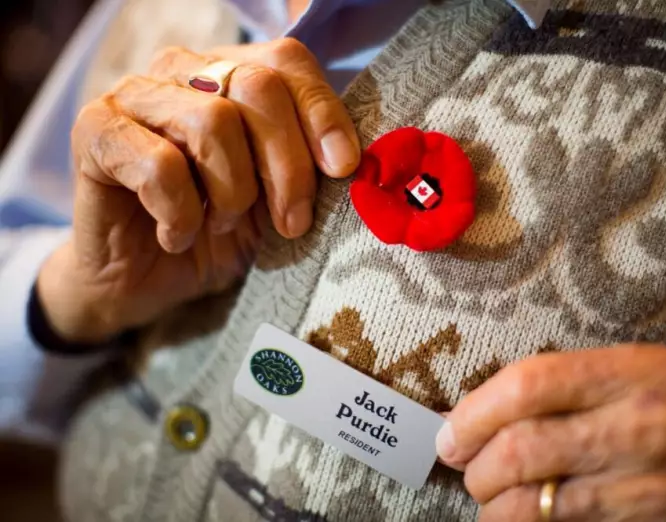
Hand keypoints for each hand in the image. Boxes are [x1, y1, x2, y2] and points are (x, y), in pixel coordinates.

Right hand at [38, 39, 359, 342]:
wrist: (143, 280)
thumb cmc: (215, 233)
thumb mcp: (276, 202)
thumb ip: (308, 169)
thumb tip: (354, 160)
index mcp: (230, 74)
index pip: (288, 62)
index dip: (322, 112)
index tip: (343, 168)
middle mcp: (182, 70)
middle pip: (257, 88)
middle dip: (287, 167)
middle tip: (291, 223)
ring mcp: (134, 95)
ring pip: (212, 122)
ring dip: (231, 192)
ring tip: (221, 224)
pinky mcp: (94, 132)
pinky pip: (159, 165)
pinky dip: (181, 214)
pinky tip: (178, 235)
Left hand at [437, 345, 665, 520]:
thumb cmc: (663, 419)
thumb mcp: (624, 382)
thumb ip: (554, 389)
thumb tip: (461, 414)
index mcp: (640, 370)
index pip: (531, 382)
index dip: (476, 412)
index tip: (452, 433)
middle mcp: (652, 423)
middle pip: (526, 446)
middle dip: (479, 467)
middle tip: (468, 470)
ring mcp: (657, 484)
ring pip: (538, 502)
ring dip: (496, 505)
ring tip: (491, 498)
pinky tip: (521, 517)